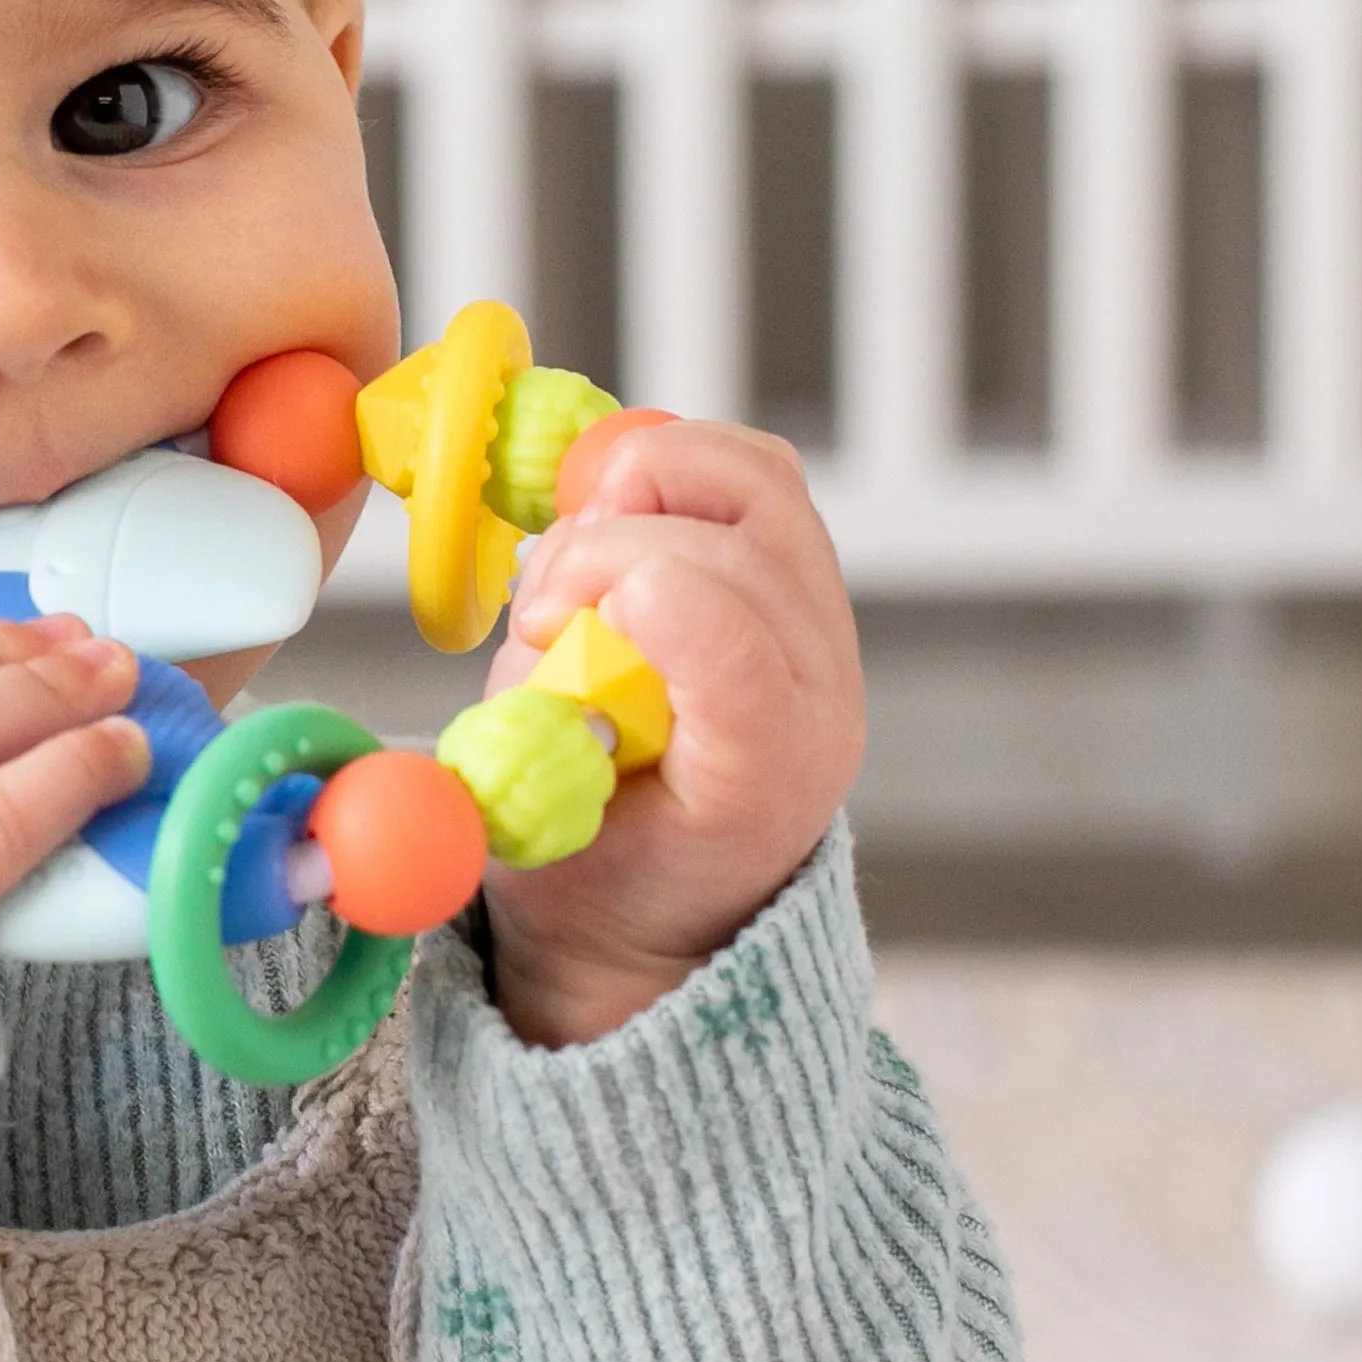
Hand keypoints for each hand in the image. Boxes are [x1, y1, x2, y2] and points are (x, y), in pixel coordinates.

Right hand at [475, 421, 863, 1047]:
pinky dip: (669, 468)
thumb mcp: (545, 826)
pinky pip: (750, 473)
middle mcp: (820, 691)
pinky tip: (613, 517)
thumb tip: (553, 619)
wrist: (673, 894)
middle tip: (540, 605)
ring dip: (648, 479)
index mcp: (764, 777)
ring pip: (759, 481)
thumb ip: (544, 722)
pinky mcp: (795, 571)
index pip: (740, 657)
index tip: (546, 622)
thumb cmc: (603, 871)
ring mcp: (820, 623)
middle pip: (743, 549)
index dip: (642, 600)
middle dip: (612, 546)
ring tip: (584, 543)